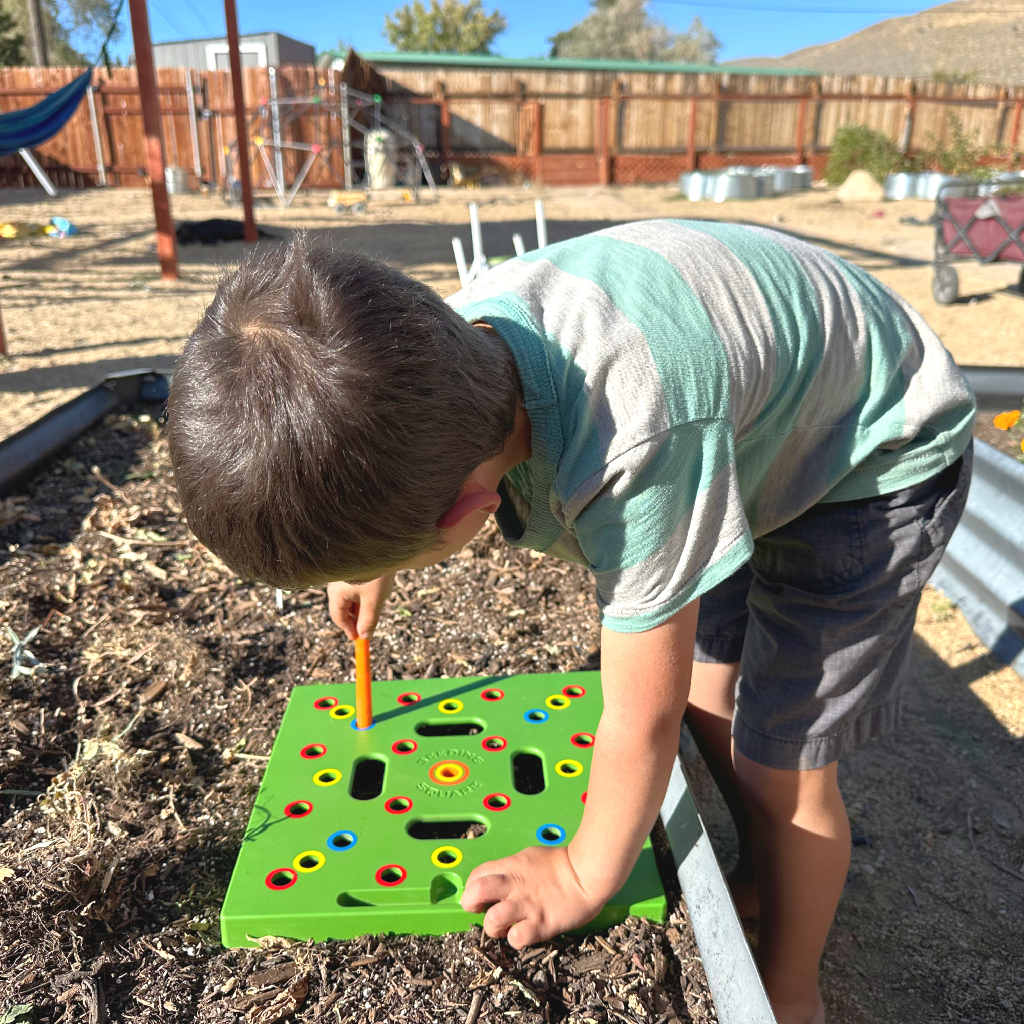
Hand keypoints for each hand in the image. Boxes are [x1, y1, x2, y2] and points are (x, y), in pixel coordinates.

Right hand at [327, 574, 394, 640]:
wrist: (381, 544)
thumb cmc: (375, 574)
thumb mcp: (373, 600)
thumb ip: (368, 620)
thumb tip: (364, 636)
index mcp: (336, 593)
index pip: (338, 617)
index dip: (349, 630)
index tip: (358, 639)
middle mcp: (335, 585)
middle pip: (343, 608)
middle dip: (357, 618)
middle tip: (369, 626)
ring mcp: (343, 577)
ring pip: (350, 597)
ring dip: (361, 606)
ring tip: (375, 606)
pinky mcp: (351, 572)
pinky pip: (354, 588)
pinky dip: (363, 595)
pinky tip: (375, 593)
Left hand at [460, 845, 605, 948]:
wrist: (588, 873)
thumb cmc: (563, 864)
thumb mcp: (531, 857)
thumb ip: (514, 869)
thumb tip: (502, 879)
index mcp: (511, 866)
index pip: (477, 875)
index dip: (472, 887)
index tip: (480, 896)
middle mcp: (514, 885)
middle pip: (476, 892)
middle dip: (470, 904)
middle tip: (481, 911)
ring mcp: (526, 905)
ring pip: (493, 920)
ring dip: (493, 927)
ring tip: (504, 927)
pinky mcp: (541, 924)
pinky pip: (517, 938)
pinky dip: (516, 939)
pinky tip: (523, 934)